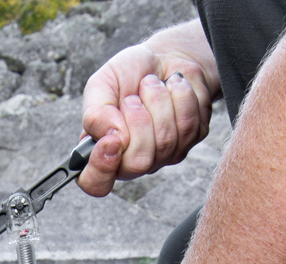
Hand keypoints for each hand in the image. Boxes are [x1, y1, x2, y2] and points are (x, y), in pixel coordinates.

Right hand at [78, 21, 218, 196]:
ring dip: (159, 101)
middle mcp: (133, 160)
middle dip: (138, 120)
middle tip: (133, 97)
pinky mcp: (190, 141)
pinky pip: (189, 125)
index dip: (102, 169)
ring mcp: (164, 155)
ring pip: (166, 142)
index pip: (96, 183)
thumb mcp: (100, 85)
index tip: (111, 140)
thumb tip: (109, 136)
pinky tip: (173, 87)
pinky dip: (180, 95)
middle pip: (138, 163)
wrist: (164, 57)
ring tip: (152, 85)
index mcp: (103, 151)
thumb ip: (96, 113)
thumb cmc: (128, 74)